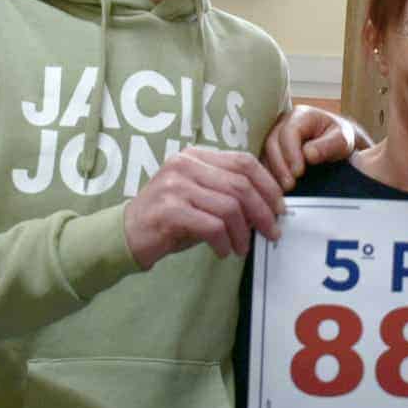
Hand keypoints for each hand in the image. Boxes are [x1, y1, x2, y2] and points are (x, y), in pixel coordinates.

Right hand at [123, 146, 284, 268]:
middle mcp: (185, 164)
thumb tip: (270, 208)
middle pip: (241, 184)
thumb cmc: (170, 218)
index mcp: (197, 155)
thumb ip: (230, 194)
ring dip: (243, 233)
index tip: (280, 208)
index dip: (268, 185)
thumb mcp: (202, 198)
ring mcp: (175, 185)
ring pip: (230, 206)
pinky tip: (223, 251)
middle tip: (272, 233)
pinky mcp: (169, 209)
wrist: (127, 234)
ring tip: (242, 248)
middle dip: (263, 212)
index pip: (244, 162)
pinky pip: (212, 226)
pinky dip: (224, 242)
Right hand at [261, 106, 359, 190]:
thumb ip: (328, 145)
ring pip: (265, 154)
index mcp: (301, 115)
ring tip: (283, 191)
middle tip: (289, 185)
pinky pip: (265, 164)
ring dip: (273, 174)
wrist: (339, 147)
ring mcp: (275, 138)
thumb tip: (308, 155)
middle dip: (280, 166)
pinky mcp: (271, 153)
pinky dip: (270, 177)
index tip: (298, 172)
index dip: (291, 152)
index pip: (288, 132)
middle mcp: (283, 124)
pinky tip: (278, 190)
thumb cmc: (340, 140)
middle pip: (272, 143)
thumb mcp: (342, 140)